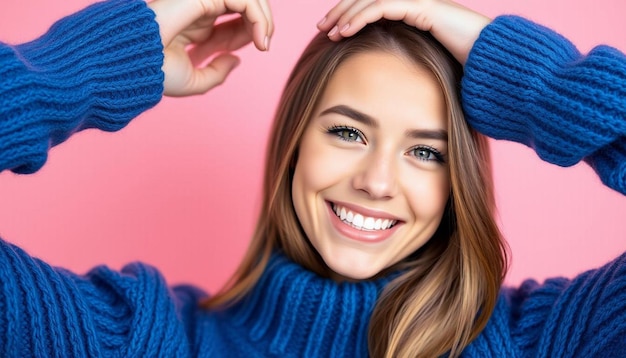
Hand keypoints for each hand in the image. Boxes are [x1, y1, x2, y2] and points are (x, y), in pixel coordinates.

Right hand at [149, 0, 273, 95]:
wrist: (137, 63)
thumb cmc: (155, 72)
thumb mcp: (193, 80)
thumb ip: (216, 72)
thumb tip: (236, 59)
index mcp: (196, 25)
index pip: (236, 19)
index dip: (253, 31)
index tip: (260, 48)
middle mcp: (200, 9)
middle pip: (244, 4)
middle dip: (262, 21)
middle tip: (264, 44)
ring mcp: (202, 0)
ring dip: (263, 16)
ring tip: (264, 41)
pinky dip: (258, 16)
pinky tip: (260, 37)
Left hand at [318, 0, 489, 64]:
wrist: (497, 62)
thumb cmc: (471, 71)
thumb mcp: (433, 68)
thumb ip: (414, 67)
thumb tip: (395, 88)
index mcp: (417, 12)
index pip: (377, 5)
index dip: (353, 15)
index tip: (333, 32)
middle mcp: (418, 2)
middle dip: (343, 10)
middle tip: (322, 27)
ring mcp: (421, 1)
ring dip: (347, 14)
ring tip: (329, 30)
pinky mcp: (424, 6)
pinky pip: (383, 6)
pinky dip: (361, 16)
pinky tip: (345, 31)